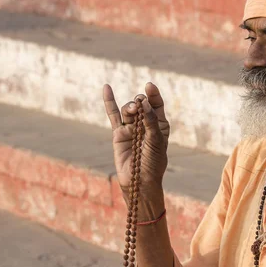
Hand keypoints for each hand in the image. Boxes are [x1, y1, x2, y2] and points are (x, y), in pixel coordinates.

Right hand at [103, 82, 169, 205]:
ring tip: (132, 110)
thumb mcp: (156, 140)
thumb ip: (150, 121)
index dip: (153, 93)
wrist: (139, 181)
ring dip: (130, 107)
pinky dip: (109, 102)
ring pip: (128, 110)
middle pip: (141, 105)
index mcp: (159, 124)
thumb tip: (143, 102)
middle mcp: (146, 124)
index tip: (149, 85)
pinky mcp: (119, 133)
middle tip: (139, 106)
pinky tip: (106, 88)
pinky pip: (113, 115)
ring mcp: (131, 128)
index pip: (156, 104)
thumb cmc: (153, 162)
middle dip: (140, 102)